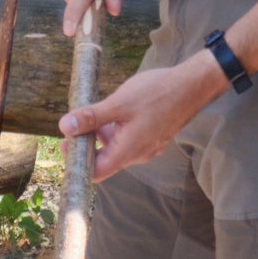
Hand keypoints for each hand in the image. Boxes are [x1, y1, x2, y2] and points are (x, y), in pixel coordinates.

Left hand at [59, 52, 222, 180]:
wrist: (192, 86)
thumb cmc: (157, 93)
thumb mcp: (119, 103)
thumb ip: (92, 116)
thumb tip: (65, 126)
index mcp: (128, 151)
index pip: (96, 172)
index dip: (78, 162)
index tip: (65, 144)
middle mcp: (138, 155)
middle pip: (105, 161)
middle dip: (86, 146)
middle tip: (72, 126)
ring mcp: (147, 146)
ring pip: (116, 148)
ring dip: (101, 136)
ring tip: (90, 114)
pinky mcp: (153, 136)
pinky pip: (128, 141)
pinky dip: (115, 131)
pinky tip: (112, 112)